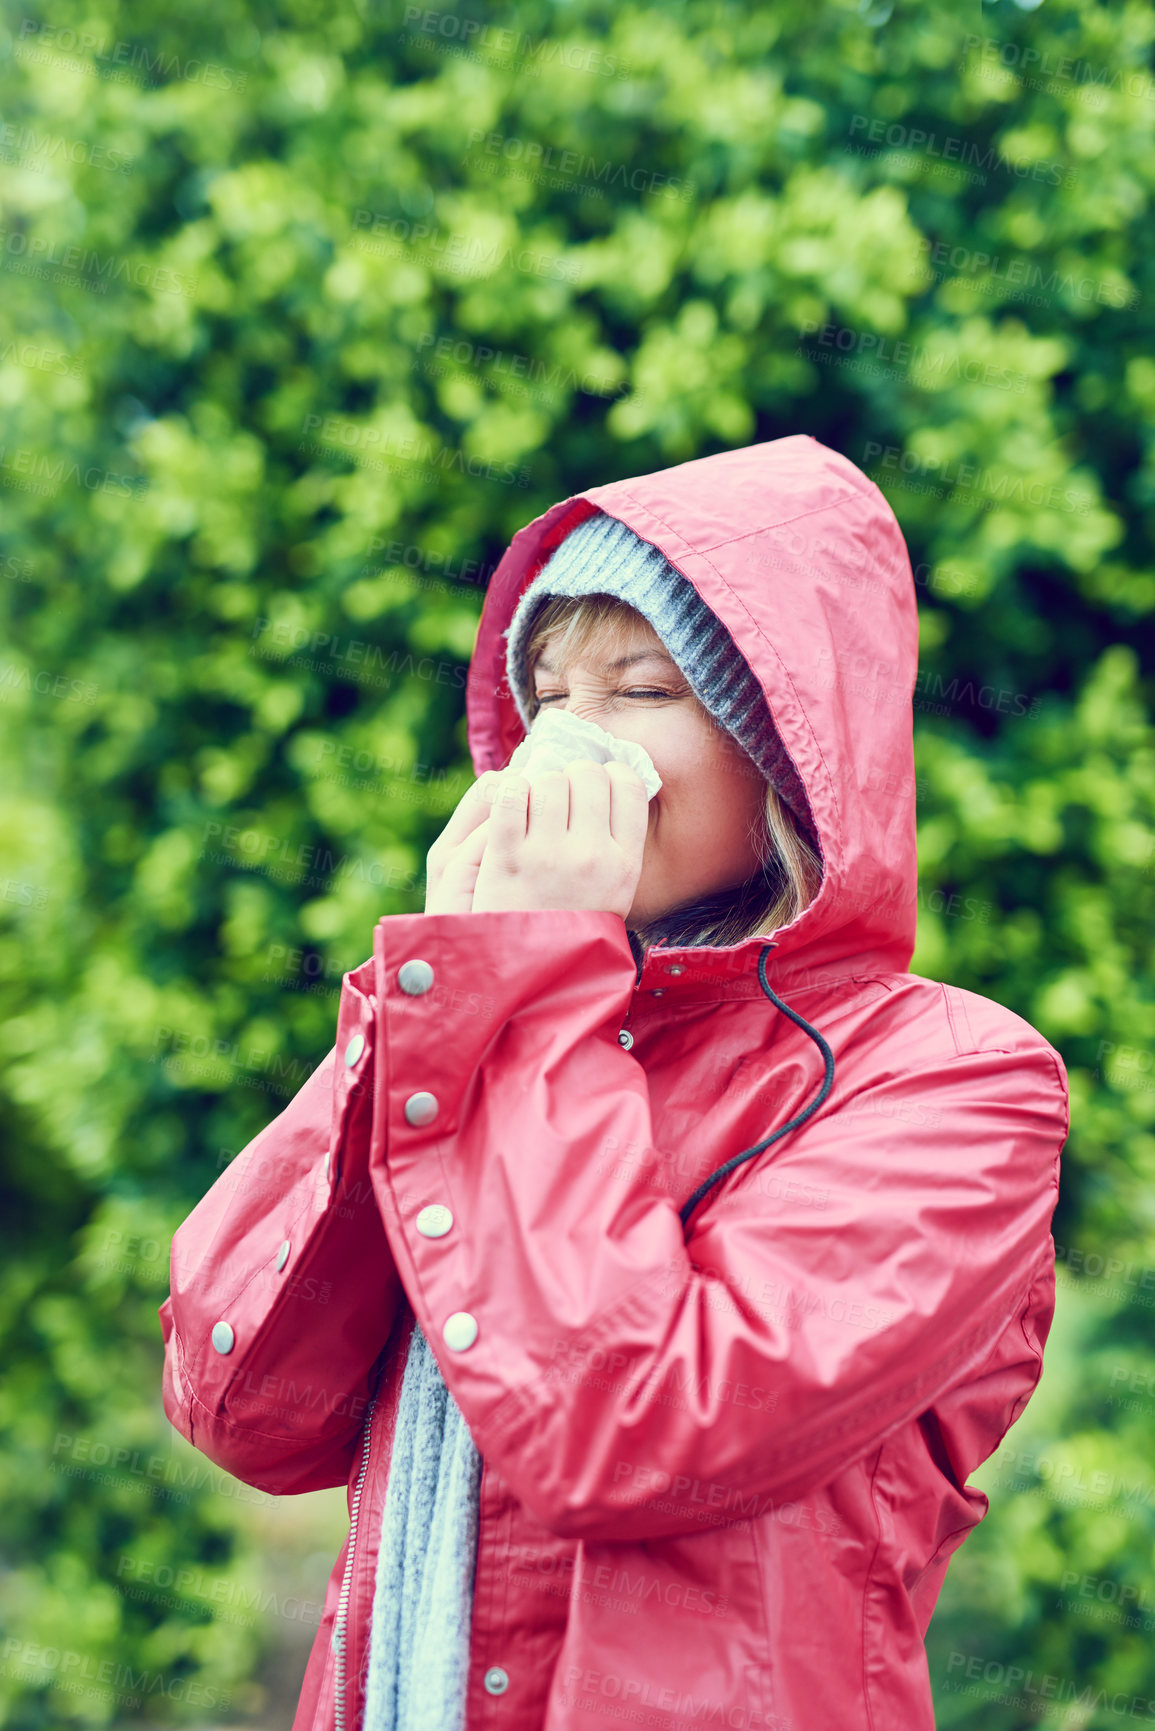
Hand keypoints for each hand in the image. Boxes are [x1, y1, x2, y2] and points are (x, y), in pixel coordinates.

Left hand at [424, 761, 648, 917]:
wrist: (532, 975)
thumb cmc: (572, 927)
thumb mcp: (615, 892)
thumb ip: (619, 843)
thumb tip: (614, 779)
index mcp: (625, 864)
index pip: (629, 785)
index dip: (609, 775)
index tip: (595, 787)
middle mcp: (592, 857)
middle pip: (587, 775)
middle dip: (571, 777)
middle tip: (559, 797)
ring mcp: (549, 857)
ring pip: (549, 780)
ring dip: (538, 785)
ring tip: (532, 806)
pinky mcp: (507, 858)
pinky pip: (510, 796)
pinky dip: (508, 791)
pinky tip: (509, 804)